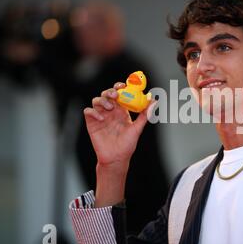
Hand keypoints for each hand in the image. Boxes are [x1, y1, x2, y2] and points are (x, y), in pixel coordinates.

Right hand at [83, 82, 153, 206]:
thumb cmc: (127, 145)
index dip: (120, 86)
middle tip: (115, 95)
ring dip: (102, 100)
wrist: (116, 158)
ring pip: (96, 100)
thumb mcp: (137, 128)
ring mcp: (100, 116)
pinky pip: (88, 111)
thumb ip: (145, 115)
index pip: (119, 93)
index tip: (123, 85)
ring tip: (109, 107)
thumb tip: (154, 101)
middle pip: (107, 94)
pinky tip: (101, 118)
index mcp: (122, 110)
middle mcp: (110, 111)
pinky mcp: (92, 123)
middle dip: (110, 91)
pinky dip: (93, 111)